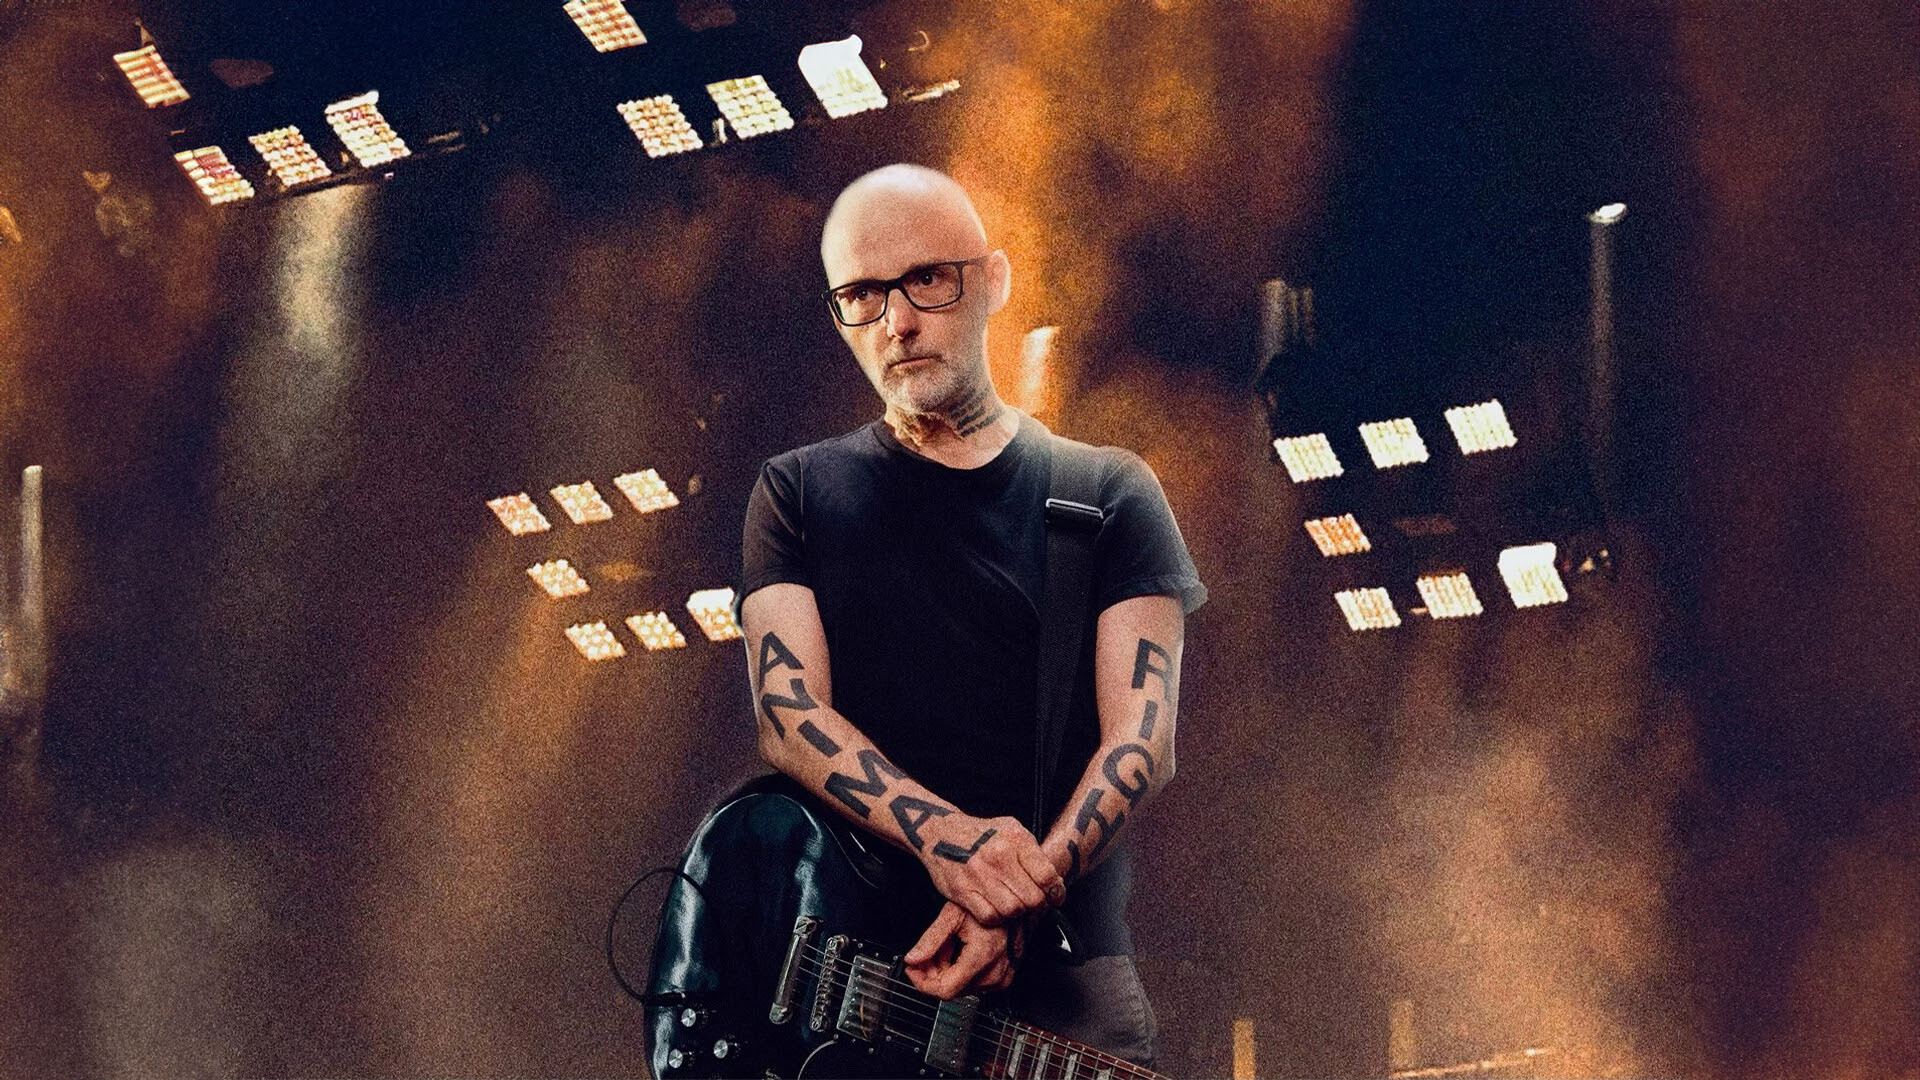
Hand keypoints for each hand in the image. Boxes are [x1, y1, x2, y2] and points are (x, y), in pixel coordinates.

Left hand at [902, 901, 1025, 998]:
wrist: (1008, 901)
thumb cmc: (984, 903)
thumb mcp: (951, 915)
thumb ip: (930, 939)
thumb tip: (912, 959)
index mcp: (983, 955)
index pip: (946, 989)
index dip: (923, 983)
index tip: (913, 969)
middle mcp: (996, 970)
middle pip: (952, 990)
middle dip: (933, 974)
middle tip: (925, 953)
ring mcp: (1002, 976)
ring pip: (962, 989)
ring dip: (947, 972)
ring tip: (944, 947)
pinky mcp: (1004, 976)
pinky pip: (975, 984)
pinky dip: (960, 972)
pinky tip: (956, 953)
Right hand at [919, 814, 1065, 925]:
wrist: (940, 833)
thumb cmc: (982, 835)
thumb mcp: (1011, 831)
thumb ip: (1033, 855)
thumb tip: (1055, 884)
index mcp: (1015, 839)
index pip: (1047, 876)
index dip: (1056, 892)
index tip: (1055, 897)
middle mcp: (998, 856)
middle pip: (1032, 898)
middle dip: (1036, 904)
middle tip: (1032, 902)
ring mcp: (978, 874)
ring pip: (1013, 910)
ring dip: (1015, 911)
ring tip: (1013, 903)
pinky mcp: (962, 890)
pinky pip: (990, 916)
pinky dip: (996, 917)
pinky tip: (995, 906)